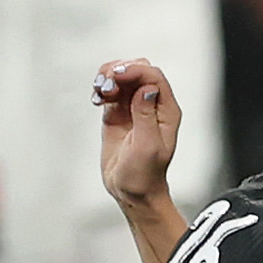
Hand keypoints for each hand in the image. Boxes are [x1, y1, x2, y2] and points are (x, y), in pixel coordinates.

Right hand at [92, 58, 182, 208]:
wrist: (131, 192)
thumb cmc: (144, 175)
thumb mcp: (147, 147)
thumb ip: (146, 116)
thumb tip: (146, 89)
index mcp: (166, 111)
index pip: (153, 77)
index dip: (135, 71)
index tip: (116, 77)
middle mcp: (152, 105)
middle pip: (138, 71)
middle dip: (120, 71)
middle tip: (106, 84)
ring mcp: (134, 108)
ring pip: (123, 77)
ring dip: (108, 78)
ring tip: (100, 92)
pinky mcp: (118, 114)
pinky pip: (110, 91)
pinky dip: (101, 89)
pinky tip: (96, 100)